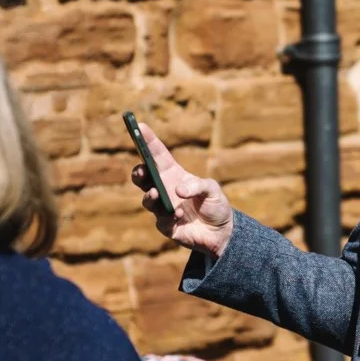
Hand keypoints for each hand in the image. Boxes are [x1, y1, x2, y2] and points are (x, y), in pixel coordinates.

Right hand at [129, 122, 233, 257]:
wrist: (221, 233)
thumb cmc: (215, 205)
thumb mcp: (213, 190)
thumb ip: (198, 186)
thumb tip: (178, 190)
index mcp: (174, 174)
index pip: (157, 155)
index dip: (147, 140)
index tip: (138, 127)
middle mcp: (165, 189)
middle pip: (143, 177)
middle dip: (138, 172)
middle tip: (142, 170)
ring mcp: (163, 208)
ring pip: (147, 199)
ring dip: (150, 196)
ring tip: (156, 193)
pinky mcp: (166, 226)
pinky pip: (162, 221)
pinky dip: (169, 217)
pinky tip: (179, 215)